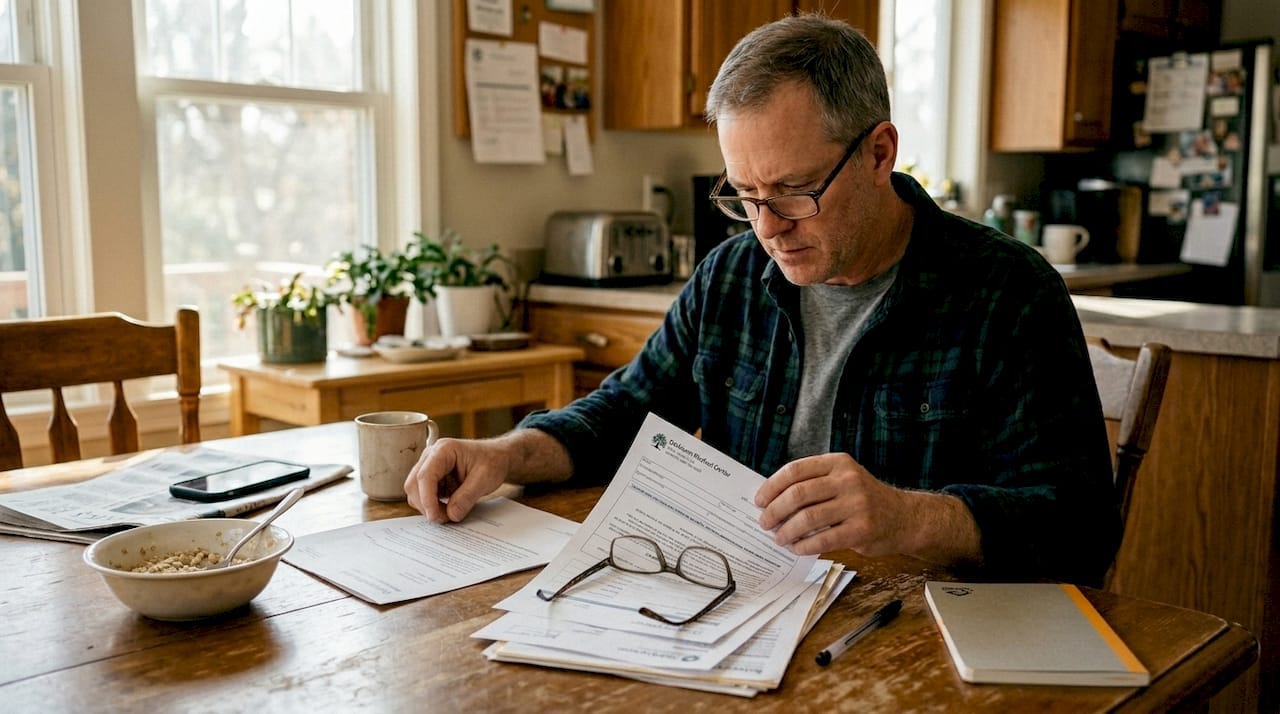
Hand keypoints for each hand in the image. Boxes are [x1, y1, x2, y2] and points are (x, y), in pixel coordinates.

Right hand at [403, 437, 510, 522]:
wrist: (497, 457)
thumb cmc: (492, 461)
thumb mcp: (485, 479)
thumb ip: (467, 497)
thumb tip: (451, 515)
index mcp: (444, 450)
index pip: (425, 475)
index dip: (427, 498)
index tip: (434, 516)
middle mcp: (431, 456)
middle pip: (414, 484)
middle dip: (426, 505)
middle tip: (445, 518)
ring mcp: (429, 466)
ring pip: (415, 491)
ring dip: (428, 506)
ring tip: (450, 512)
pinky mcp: (431, 478)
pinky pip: (423, 495)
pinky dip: (432, 505)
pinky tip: (448, 507)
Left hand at [754, 453, 915, 556]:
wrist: (904, 518)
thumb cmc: (864, 500)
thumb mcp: (843, 480)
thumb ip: (814, 484)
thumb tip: (771, 500)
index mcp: (838, 463)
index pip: (795, 470)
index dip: (772, 486)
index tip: (759, 501)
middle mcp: (848, 480)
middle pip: (798, 493)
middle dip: (775, 510)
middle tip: (764, 523)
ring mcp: (857, 504)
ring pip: (808, 518)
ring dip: (787, 531)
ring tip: (779, 538)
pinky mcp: (862, 529)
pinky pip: (824, 539)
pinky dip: (805, 546)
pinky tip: (797, 548)